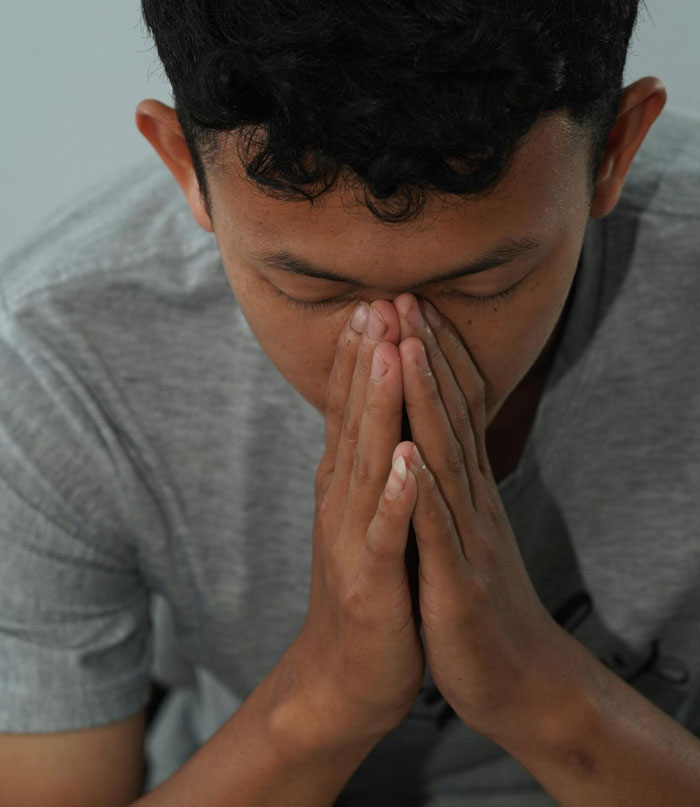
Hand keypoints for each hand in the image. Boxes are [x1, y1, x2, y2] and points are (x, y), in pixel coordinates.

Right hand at [282, 300, 424, 742]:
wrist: (348, 674)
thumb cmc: (369, 588)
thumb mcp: (365, 517)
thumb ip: (366, 468)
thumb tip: (379, 419)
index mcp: (346, 485)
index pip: (351, 410)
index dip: (362, 357)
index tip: (376, 303)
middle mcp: (342, 501)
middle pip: (355, 420)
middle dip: (368, 359)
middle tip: (377, 301)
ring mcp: (353, 539)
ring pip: (366, 462)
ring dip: (376, 407)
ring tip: (388, 354)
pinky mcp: (371, 581)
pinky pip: (384, 533)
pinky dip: (394, 496)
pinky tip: (405, 462)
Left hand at [393, 293, 571, 741]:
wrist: (516, 678)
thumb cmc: (475, 597)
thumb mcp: (462, 528)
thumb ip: (451, 481)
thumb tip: (430, 435)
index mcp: (465, 488)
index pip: (451, 409)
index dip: (430, 356)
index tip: (406, 305)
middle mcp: (471, 500)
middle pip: (448, 416)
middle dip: (423, 356)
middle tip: (403, 296)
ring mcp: (466, 539)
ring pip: (444, 459)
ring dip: (425, 403)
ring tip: (404, 349)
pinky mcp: (457, 585)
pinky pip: (438, 532)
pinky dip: (423, 492)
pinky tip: (409, 456)